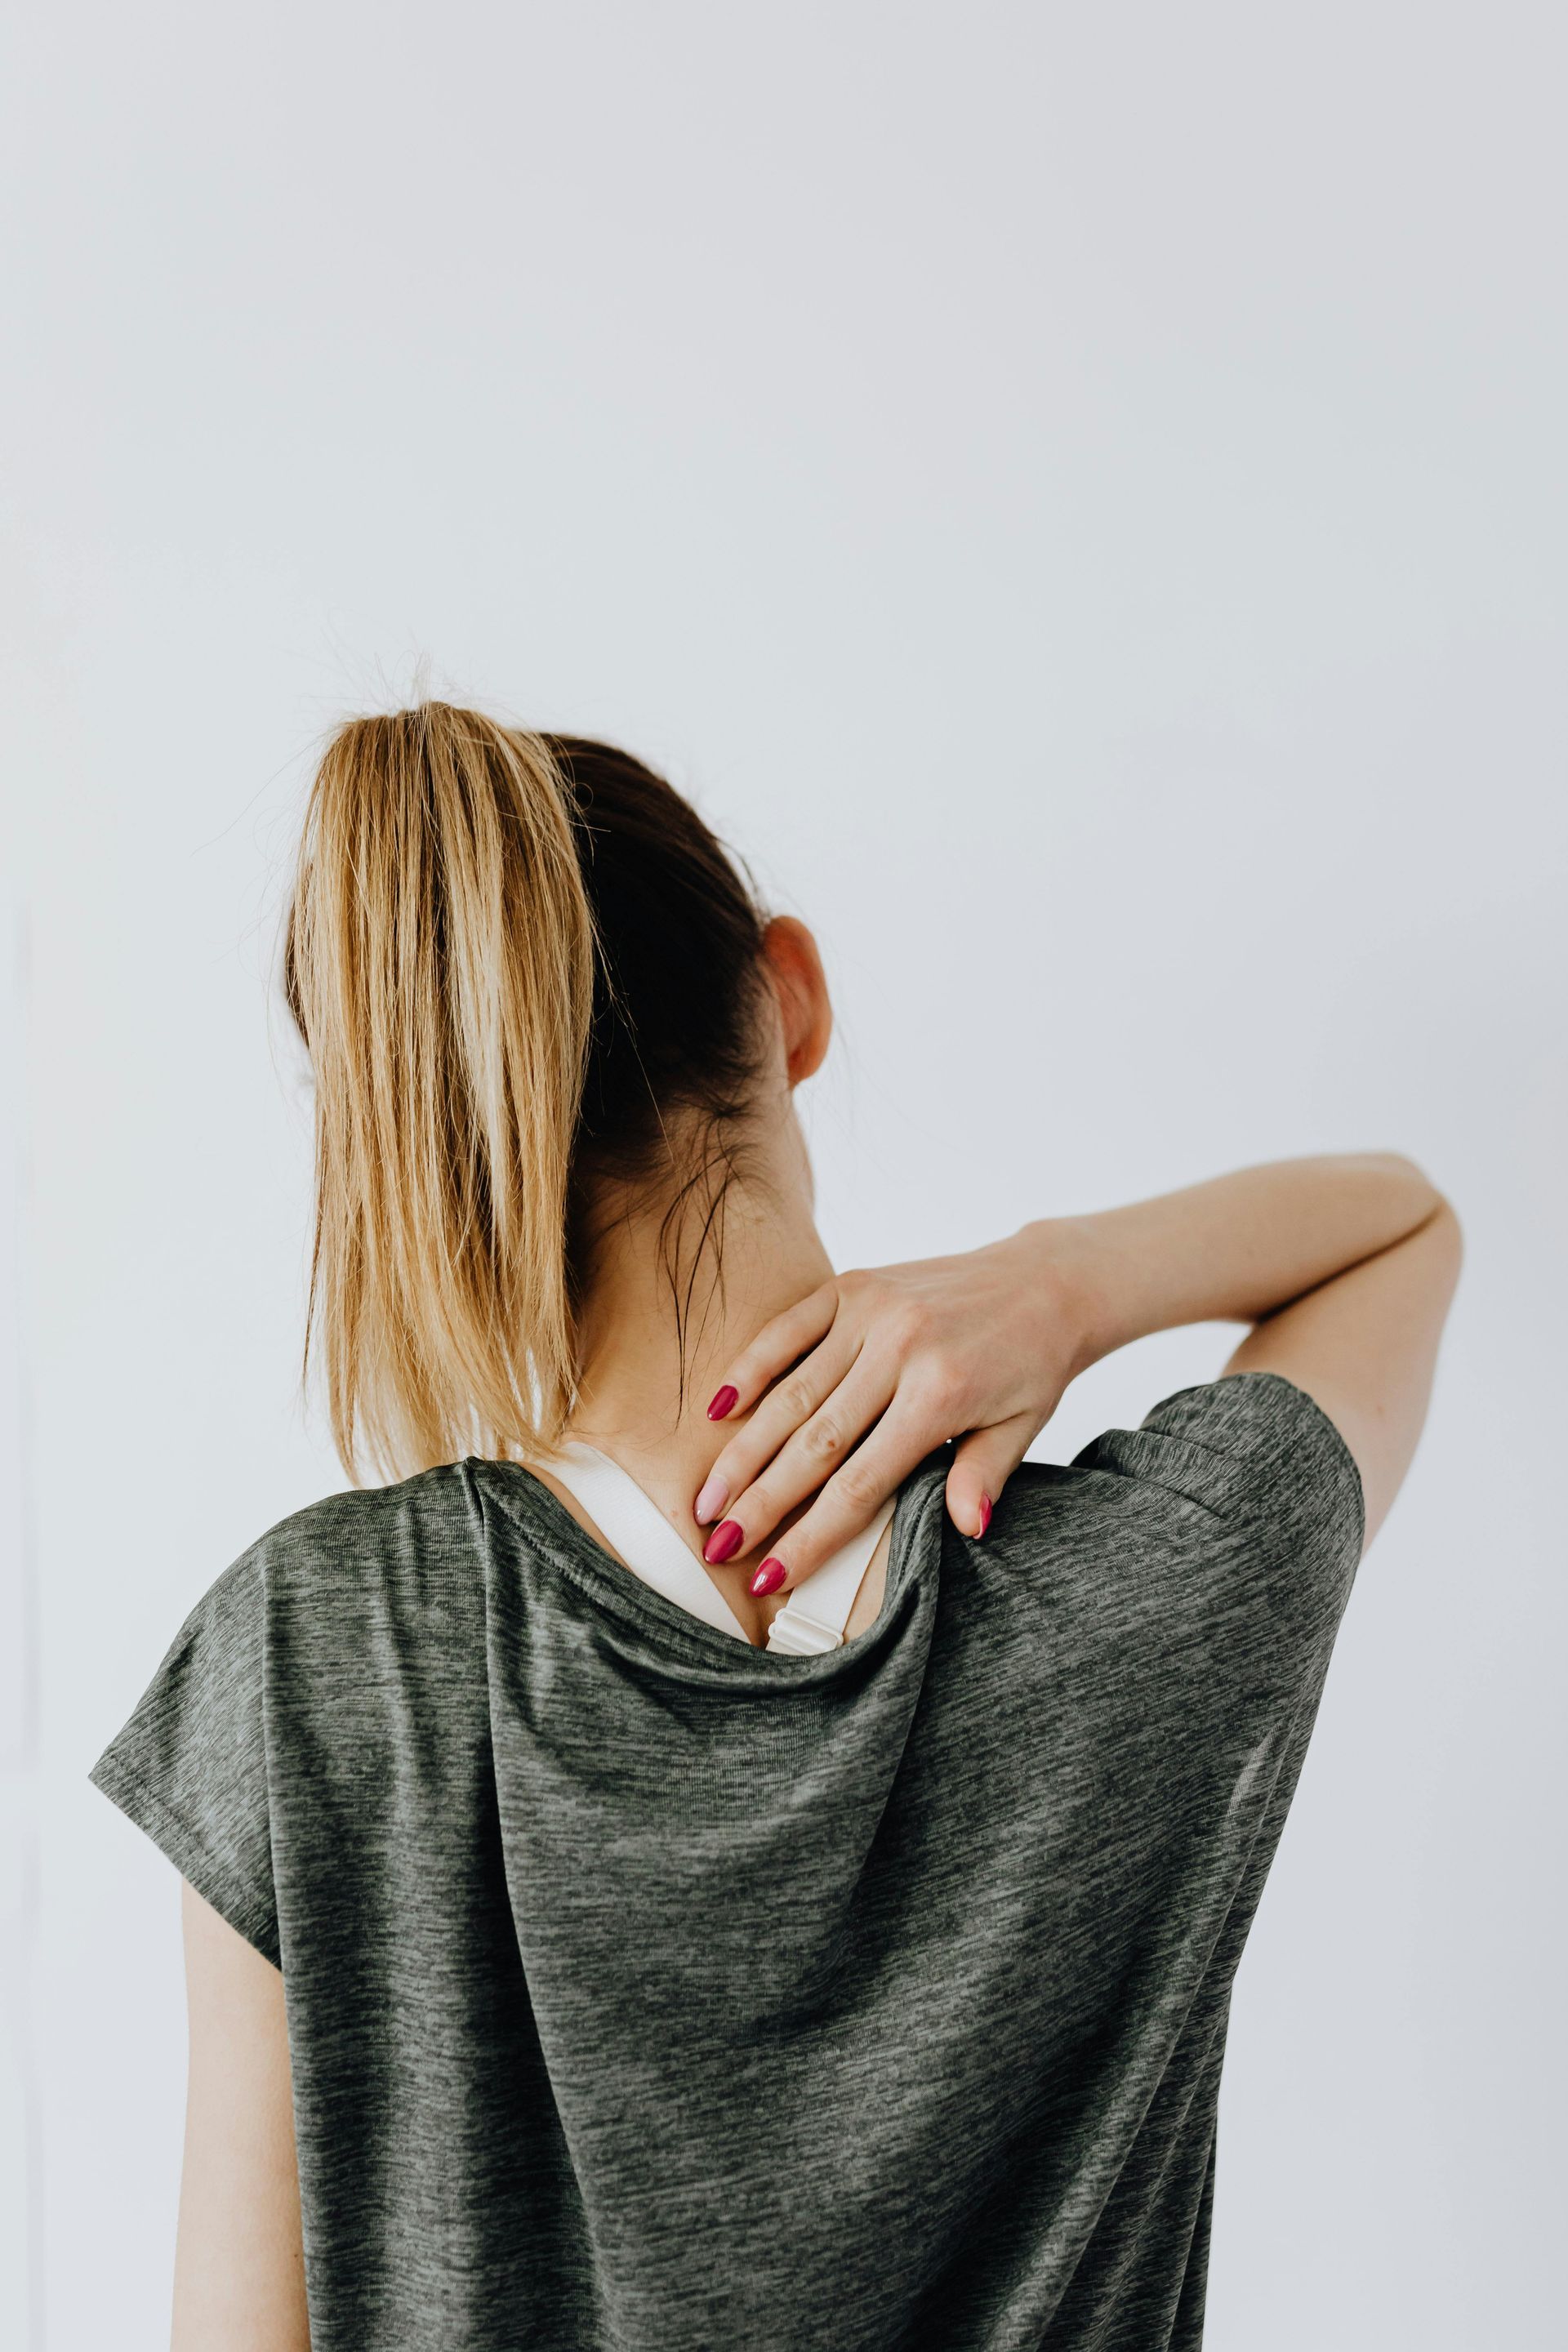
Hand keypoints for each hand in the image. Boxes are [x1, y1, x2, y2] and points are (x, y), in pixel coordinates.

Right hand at [691, 1224, 1094, 1594]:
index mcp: (941, 1396)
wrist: (1046, 1281)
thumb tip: (965, 1530)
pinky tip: (716, 1410)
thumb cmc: (1031, 1365)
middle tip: (715, 1546)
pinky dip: (750, 1368)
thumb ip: (983, 1476)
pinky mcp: (854, 1285)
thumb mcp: (1022, 1428)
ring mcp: (871, 1313)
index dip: (811, 1535)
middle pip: (813, 1444)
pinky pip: (788, 1330)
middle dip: (760, 1502)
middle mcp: (899, 1351)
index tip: (769, 1576)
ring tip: (706, 1500)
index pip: (861, 1485)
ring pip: (790, 1394)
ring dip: (743, 1451)